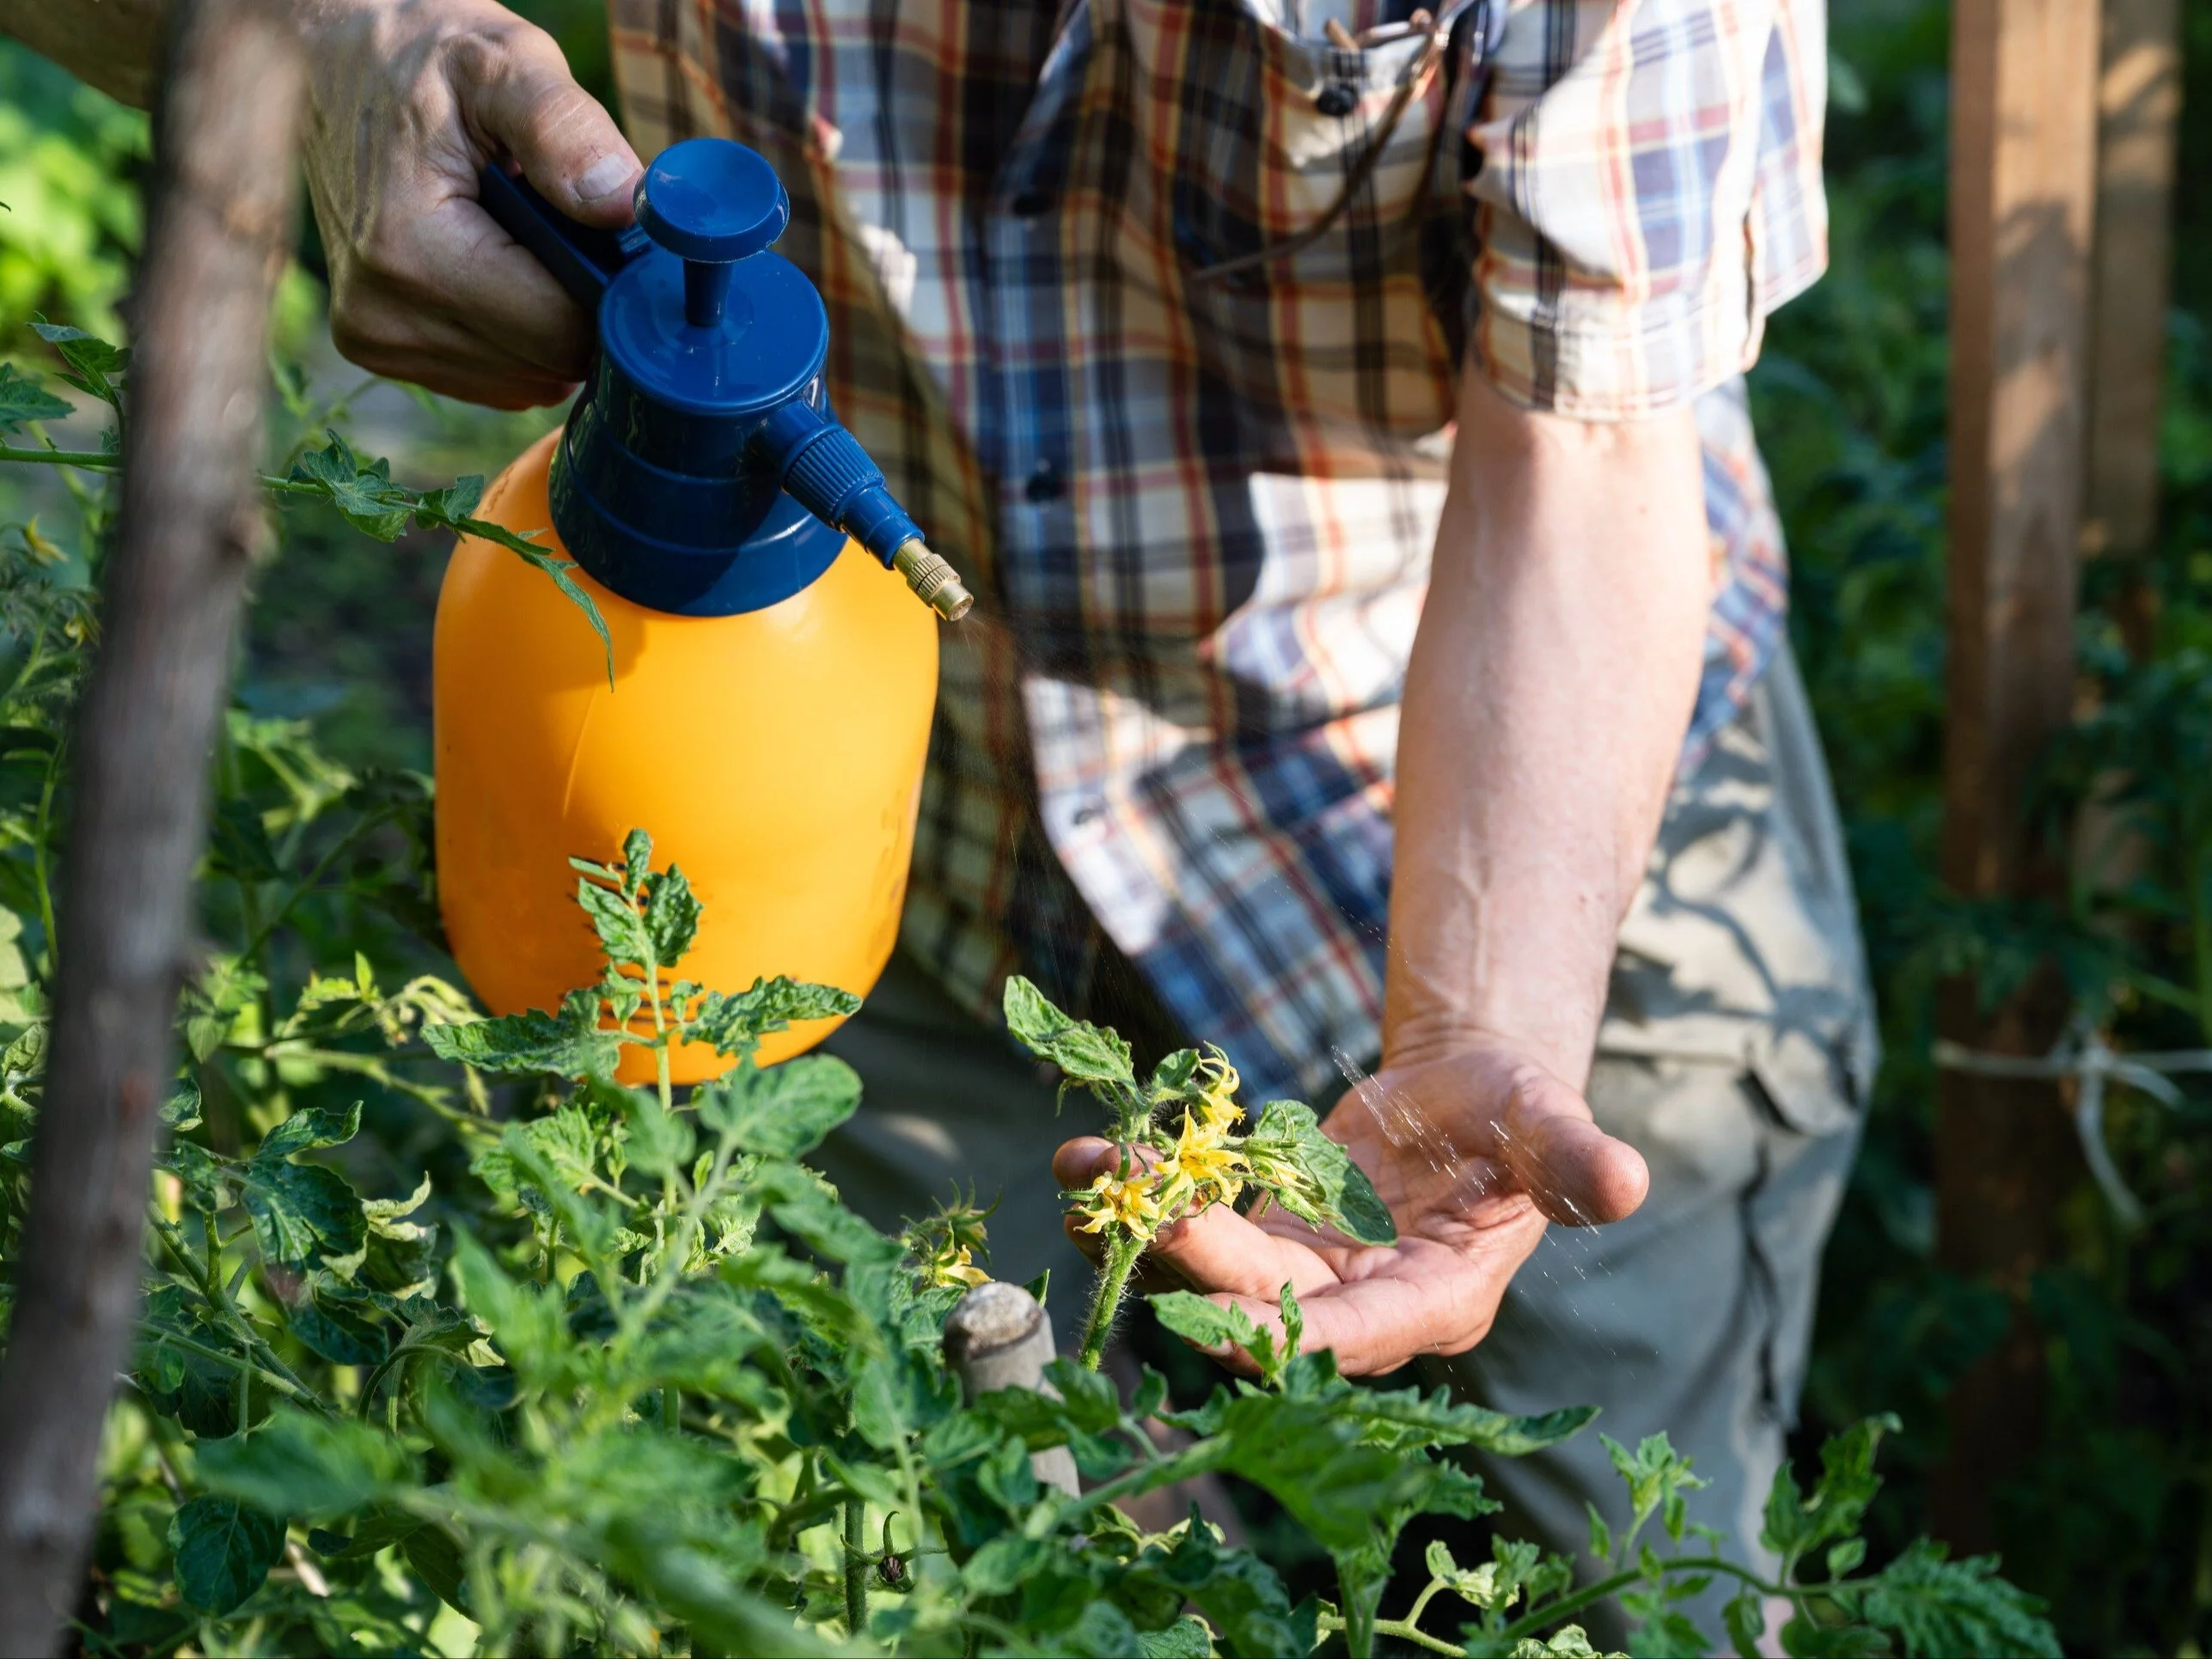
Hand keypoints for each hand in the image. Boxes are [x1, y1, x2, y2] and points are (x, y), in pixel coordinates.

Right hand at [297, 0, 642, 406]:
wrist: (329, 62)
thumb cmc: (422, 56)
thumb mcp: (502, 63)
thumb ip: (565, 130)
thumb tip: (621, 203)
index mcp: (409, 250)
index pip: (560, 331)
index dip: (611, 291)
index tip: (617, 239)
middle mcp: (383, 314)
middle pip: (548, 362)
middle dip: (580, 302)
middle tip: (569, 226)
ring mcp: (376, 339)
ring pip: (527, 378)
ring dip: (549, 319)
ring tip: (524, 237)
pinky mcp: (380, 349)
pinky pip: (496, 376)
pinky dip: (517, 333)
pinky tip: (498, 265)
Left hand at [1053, 1042, 1648, 1375]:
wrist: (1467, 1093)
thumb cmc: (1517, 1111)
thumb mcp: (1547, 1124)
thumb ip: (1573, 1161)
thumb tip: (1628, 1180)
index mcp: (1434, 1300)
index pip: (1358, 1335)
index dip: (1289, 1333)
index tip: (1216, 1317)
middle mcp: (1360, 1309)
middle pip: (1267, 1306)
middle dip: (1193, 1269)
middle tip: (1131, 1216)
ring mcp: (1304, 1277)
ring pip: (1214, 1271)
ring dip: (1147, 1230)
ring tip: (1085, 1178)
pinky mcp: (1265, 1240)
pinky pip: (1195, 1230)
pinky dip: (1142, 1198)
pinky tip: (1085, 1163)